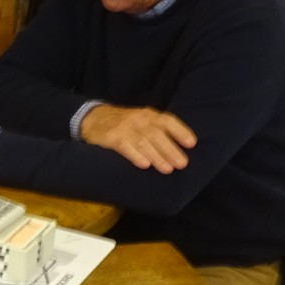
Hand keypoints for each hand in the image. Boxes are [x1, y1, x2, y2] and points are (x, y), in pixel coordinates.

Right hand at [79, 104, 196, 172]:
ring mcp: (124, 128)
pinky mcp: (111, 137)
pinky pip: (125, 146)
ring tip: (168, 170)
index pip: (167, 121)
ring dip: (157, 156)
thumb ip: (158, 129)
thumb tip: (181, 147)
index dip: (180, 131)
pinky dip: (135, 155)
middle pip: (157, 134)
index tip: (192, 144)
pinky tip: (144, 165)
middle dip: (171, 150)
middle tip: (182, 164)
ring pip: (143, 142)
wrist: (92, 118)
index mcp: (148, 115)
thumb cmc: (123, 123)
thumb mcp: (141, 120)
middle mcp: (138, 119)